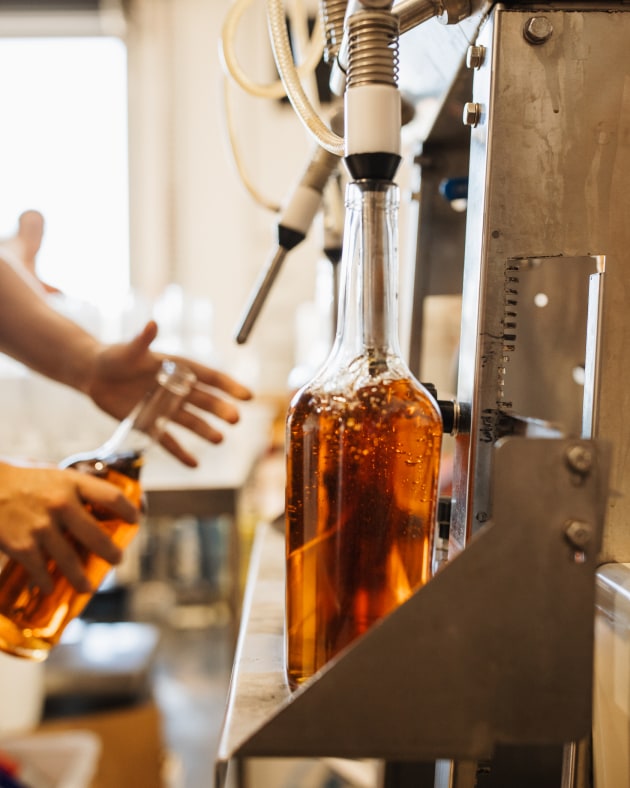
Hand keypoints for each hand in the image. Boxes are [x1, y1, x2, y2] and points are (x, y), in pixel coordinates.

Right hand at [0, 461, 138, 592]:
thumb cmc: (19, 479)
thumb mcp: (51, 473)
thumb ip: (72, 486)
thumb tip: (96, 500)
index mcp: (71, 482)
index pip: (111, 497)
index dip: (128, 511)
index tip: (135, 520)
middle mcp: (60, 504)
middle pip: (96, 536)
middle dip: (110, 553)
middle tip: (117, 560)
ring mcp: (41, 527)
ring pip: (70, 561)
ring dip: (81, 579)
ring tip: (88, 587)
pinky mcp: (22, 545)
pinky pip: (40, 571)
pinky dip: (45, 582)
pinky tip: (49, 588)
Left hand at [84, 320, 253, 465]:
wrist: (94, 374)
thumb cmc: (113, 356)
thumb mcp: (127, 350)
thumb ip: (141, 340)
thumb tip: (152, 324)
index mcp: (178, 368)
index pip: (209, 377)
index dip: (229, 386)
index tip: (247, 396)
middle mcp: (177, 389)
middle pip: (205, 401)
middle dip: (221, 410)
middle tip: (235, 419)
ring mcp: (165, 408)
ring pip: (191, 421)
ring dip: (206, 431)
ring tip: (219, 440)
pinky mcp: (150, 423)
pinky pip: (168, 440)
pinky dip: (180, 453)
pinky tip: (194, 464)